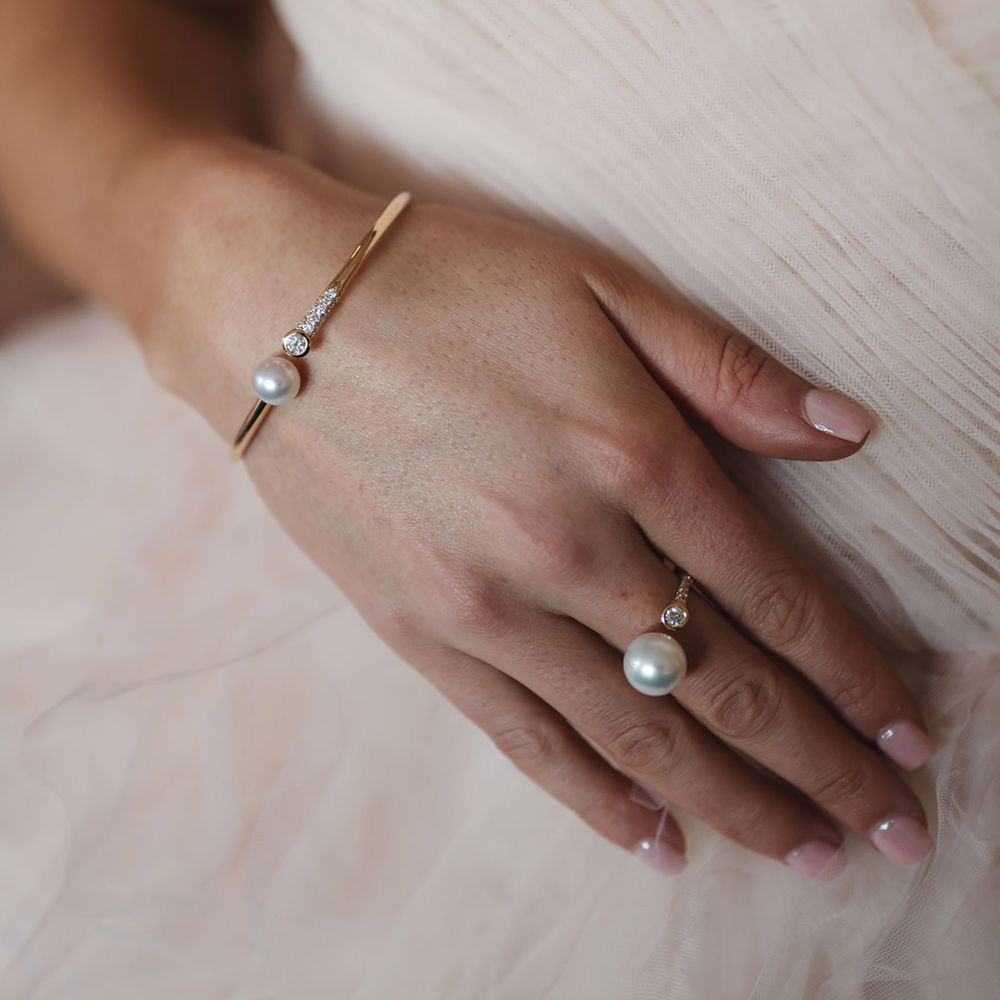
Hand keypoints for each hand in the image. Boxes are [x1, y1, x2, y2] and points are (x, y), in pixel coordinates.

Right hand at [142, 138, 933, 877]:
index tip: (909, 726)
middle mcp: (566, 547)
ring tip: (802, 849)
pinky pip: (527, 741)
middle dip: (821, 763)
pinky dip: (599, 799)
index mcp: (627, 452)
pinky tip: (656, 842)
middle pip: (722, 683)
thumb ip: (728, 368)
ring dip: (733, 802)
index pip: (774, 593)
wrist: (273, 310)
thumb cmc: (443, 282)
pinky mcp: (420, 634)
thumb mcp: (600, 286)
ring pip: (637, 733)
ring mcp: (486, 604)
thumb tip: (849, 430)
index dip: (854, 671)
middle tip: (889, 826)